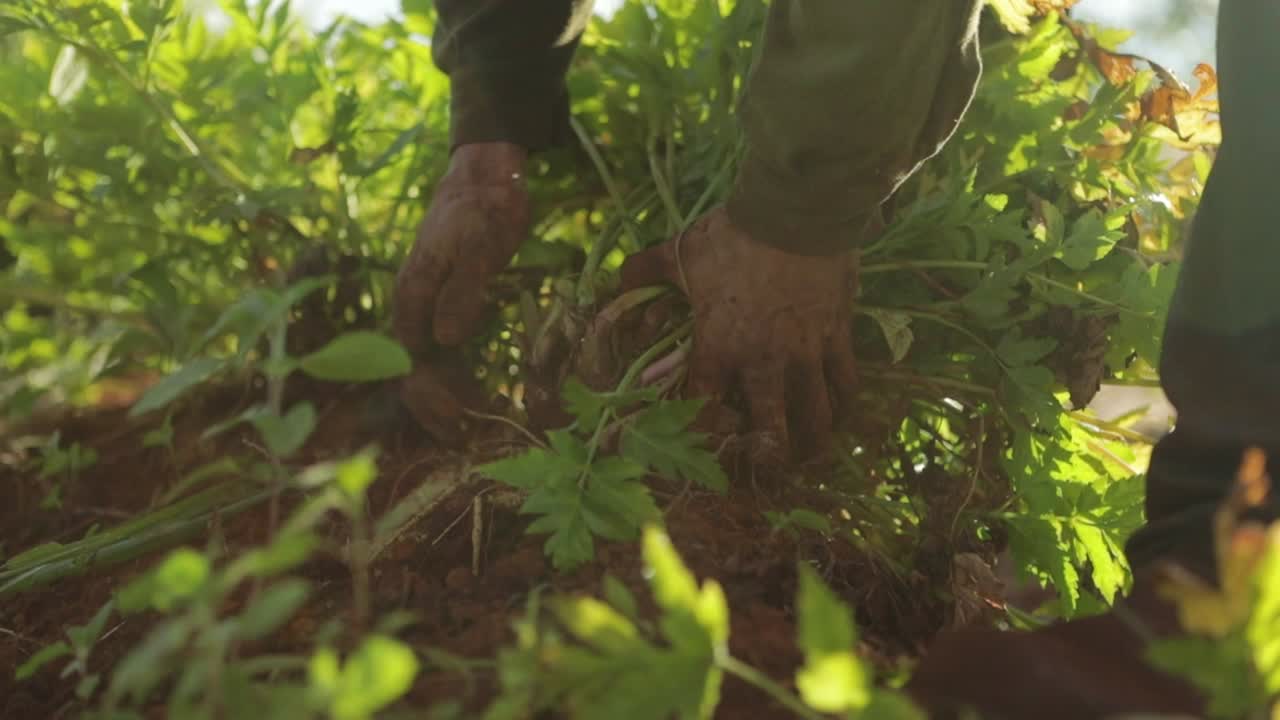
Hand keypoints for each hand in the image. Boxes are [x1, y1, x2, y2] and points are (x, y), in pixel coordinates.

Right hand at [392, 142, 528, 441]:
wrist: (486, 178)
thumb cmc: (482, 209)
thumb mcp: (479, 248)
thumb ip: (461, 292)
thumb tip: (443, 340)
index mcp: (413, 293)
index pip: (409, 356)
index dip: (430, 393)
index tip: (461, 418)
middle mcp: (414, 304)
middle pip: (412, 367)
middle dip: (434, 405)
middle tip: (465, 433)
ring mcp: (429, 304)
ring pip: (426, 362)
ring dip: (444, 395)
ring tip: (470, 425)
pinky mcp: (447, 303)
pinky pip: (442, 349)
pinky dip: (455, 376)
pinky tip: (474, 395)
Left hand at [620, 206, 859, 460]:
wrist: (794, 213)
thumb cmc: (732, 236)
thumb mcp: (679, 253)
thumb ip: (644, 271)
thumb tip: (616, 281)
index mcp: (718, 348)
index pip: (702, 409)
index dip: (701, 432)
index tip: (704, 439)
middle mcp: (762, 361)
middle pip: (770, 430)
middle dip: (769, 457)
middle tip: (767, 467)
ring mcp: (804, 353)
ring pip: (815, 416)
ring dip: (813, 441)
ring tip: (809, 454)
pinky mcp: (836, 336)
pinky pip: (846, 382)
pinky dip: (844, 404)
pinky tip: (841, 414)